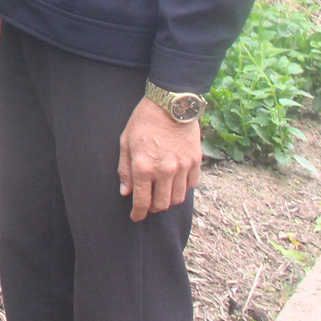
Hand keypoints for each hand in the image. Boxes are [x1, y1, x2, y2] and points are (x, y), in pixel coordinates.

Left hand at [118, 96, 201, 221]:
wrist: (170, 103)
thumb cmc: (144, 120)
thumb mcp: (126, 142)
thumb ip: (125, 169)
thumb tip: (126, 192)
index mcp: (144, 167)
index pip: (142, 201)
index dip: (138, 213)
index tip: (136, 217)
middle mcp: (165, 171)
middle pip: (162, 204)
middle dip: (153, 208)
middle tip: (148, 203)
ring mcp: (183, 167)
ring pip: (178, 198)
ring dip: (168, 200)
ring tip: (161, 193)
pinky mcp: (196, 161)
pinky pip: (192, 185)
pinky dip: (183, 188)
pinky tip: (176, 182)